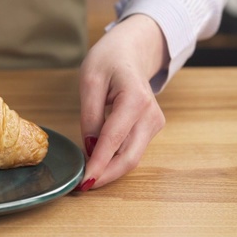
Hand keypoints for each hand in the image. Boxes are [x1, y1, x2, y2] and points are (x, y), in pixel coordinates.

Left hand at [77, 14, 168, 189]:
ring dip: (110, 170)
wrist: (132, 49)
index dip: (98, 164)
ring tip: (86, 176)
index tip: (83, 181)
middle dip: (105, 175)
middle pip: (129, 157)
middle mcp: (151, 114)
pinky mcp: (152, 127)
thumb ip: (90, 116)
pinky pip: (132, 150)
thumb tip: (90, 147)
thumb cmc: (108, 60)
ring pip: (132, 157)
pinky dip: (115, 160)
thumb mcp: (89, 81)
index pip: (113, 140)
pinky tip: (98, 163)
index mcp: (135, 99)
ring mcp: (155, 122)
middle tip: (82, 187)